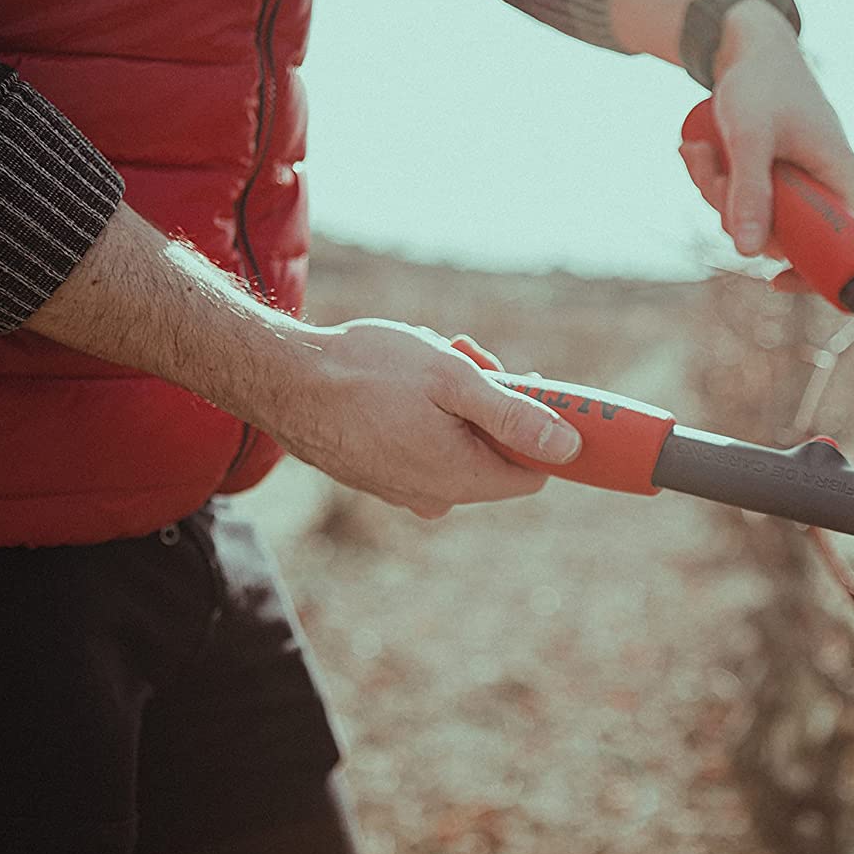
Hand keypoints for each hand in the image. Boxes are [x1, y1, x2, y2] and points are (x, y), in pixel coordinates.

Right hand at [270, 320, 581, 518]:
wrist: (282, 378)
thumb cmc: (368, 372)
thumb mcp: (454, 379)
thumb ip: (515, 415)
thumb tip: (570, 448)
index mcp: (463, 477)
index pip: (535, 470)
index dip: (538, 425)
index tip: (520, 382)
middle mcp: (435, 495)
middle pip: (495, 453)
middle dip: (490, 403)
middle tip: (466, 357)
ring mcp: (402, 489)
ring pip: (457, 444)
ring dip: (455, 401)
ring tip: (426, 360)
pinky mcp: (377, 476)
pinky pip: (422, 446)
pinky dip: (423, 413)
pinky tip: (398, 382)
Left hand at [677, 0, 853, 280]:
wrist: (747, 42)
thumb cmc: (759, 82)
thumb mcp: (750, 137)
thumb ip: (749, 192)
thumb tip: (748, 252)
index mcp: (840, 178)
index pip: (845, 246)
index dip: (813, 272)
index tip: (774, 280)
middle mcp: (825, 184)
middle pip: (783, 235)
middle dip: (737, 213)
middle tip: (713, 175)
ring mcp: (797, 180)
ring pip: (754, 216)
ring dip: (716, 192)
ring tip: (699, 150)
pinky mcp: (772, 173)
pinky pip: (742, 197)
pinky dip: (715, 180)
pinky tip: (697, 150)